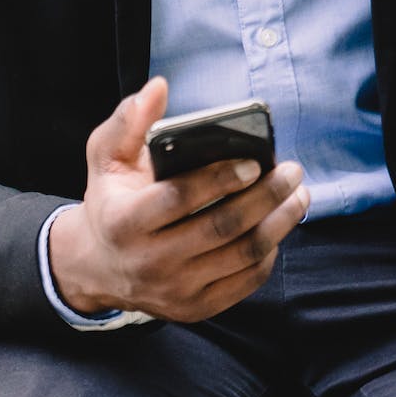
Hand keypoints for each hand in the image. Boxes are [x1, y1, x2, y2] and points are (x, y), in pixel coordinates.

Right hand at [49, 76, 309, 323]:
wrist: (96, 267)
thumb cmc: (110, 201)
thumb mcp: (106, 158)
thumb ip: (128, 121)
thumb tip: (157, 87)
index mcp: (124, 221)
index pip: (179, 199)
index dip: (220, 179)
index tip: (254, 161)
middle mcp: (148, 261)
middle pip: (221, 228)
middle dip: (265, 197)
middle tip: (291, 171)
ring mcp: (174, 290)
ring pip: (241, 256)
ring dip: (279, 223)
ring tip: (298, 195)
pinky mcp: (195, 308)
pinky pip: (244, 282)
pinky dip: (269, 253)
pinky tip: (278, 228)